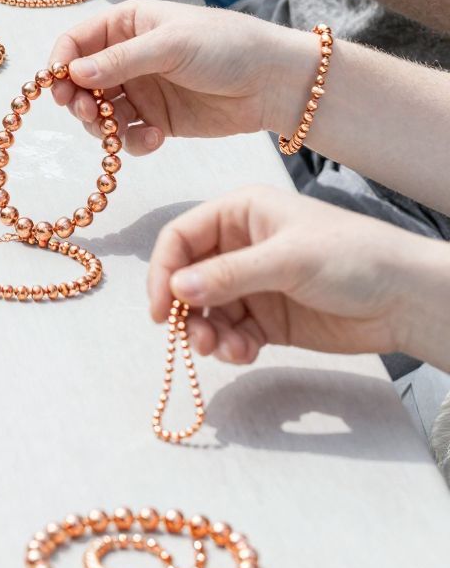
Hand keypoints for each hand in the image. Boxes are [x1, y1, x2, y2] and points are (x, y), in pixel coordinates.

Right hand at [45, 0, 322, 153]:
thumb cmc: (225, 46)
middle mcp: (128, 57)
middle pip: (80, 81)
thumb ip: (121, 61)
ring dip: (102, 125)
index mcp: (128, 24)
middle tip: (86, 113)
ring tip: (116, 130)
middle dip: (77, 99)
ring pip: (100, 113)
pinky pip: (128, 136)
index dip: (60, 62)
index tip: (56, 86)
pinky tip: (155, 139)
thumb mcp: (171, 45)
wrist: (273, 81)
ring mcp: (142, 90)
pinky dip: (133, 142)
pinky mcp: (158, 121)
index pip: (77, 41)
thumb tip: (73, 72)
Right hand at [147, 186, 426, 364]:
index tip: (161, 310)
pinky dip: (232, 346)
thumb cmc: (353, 257)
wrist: (406, 298)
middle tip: (195, 341)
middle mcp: (241, 246)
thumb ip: (230, 275)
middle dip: (186, 311)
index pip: (182, 237)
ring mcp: (255, 284)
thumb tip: (177, 290)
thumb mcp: (288, 259)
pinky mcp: (269, 319)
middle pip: (189, 278)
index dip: (164, 271)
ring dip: (208, 334)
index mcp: (241, 213)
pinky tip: (245, 354)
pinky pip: (233, 333)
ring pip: (208, 312)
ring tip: (225, 351)